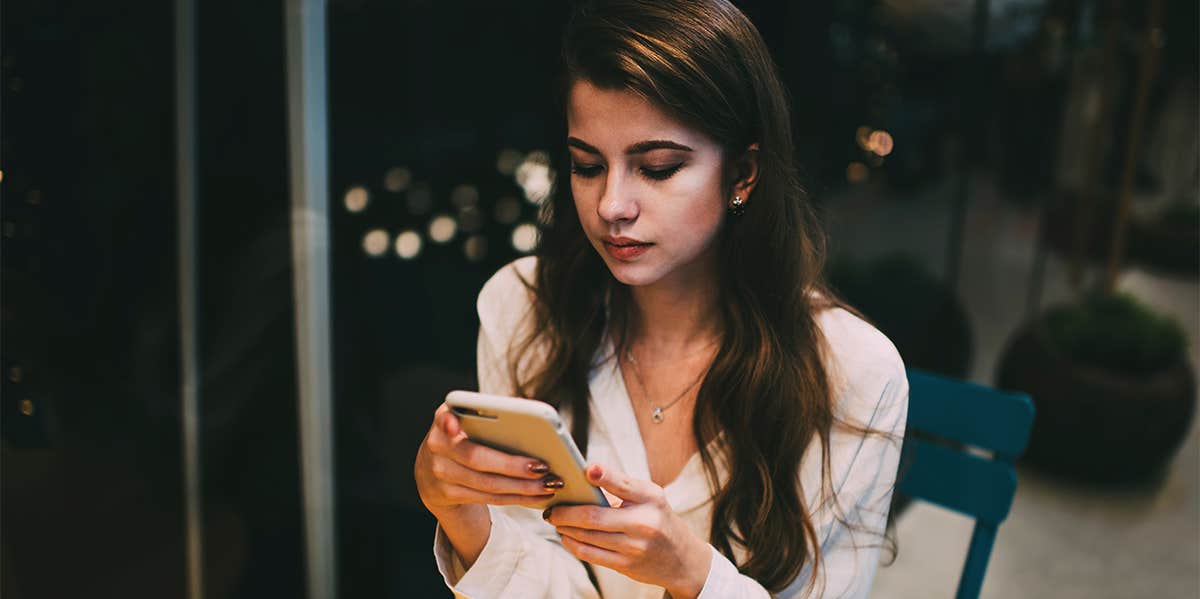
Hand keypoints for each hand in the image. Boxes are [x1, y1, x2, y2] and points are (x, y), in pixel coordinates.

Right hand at [415, 403, 561, 516]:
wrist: (430, 470)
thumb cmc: (461, 437)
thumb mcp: (463, 418)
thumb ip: (484, 410)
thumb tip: (524, 406)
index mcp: (442, 421)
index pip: (444, 420)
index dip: (448, 423)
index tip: (454, 426)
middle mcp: (437, 447)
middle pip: (477, 458)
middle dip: (512, 465)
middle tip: (542, 467)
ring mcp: (441, 475)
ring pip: (487, 484)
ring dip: (522, 487)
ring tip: (548, 484)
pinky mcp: (449, 496)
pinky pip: (489, 499)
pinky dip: (517, 498)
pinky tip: (537, 496)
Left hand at [544, 463, 712, 598]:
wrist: (682, 559)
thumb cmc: (658, 519)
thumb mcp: (650, 497)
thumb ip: (620, 488)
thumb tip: (582, 480)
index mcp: (651, 498)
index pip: (624, 484)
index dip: (603, 476)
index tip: (586, 469)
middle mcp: (644, 522)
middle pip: (594, 516)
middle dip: (565, 512)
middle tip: (551, 508)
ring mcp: (635, 547)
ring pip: (588, 536)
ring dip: (565, 527)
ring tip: (555, 519)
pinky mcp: (626, 565)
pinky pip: (590, 554)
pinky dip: (573, 544)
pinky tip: (566, 536)